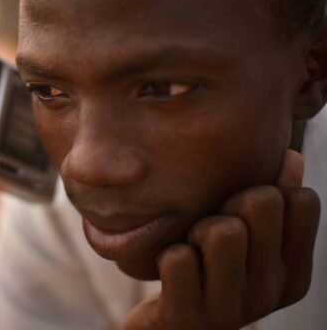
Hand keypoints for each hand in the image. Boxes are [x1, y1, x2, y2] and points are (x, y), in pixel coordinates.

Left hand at [123, 149, 320, 329]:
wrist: (167, 329)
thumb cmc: (206, 271)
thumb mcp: (244, 239)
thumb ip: (271, 201)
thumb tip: (291, 157)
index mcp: (294, 272)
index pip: (303, 199)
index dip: (265, 190)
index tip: (242, 213)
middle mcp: (271, 294)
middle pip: (261, 201)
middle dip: (226, 203)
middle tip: (208, 229)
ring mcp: (231, 311)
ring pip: (222, 229)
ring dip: (195, 230)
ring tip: (191, 249)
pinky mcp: (188, 319)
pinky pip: (177, 258)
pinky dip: (166, 255)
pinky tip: (169, 272)